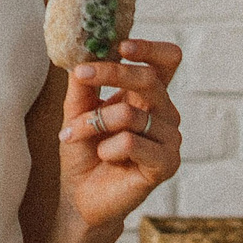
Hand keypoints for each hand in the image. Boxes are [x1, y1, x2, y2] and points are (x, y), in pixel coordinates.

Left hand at [55, 39, 182, 233]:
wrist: (82, 197)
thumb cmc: (85, 151)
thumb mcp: (78, 110)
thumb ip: (83, 83)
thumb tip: (83, 51)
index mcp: (149, 95)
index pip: (167, 61)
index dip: (150, 48)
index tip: (120, 45)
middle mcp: (165, 113)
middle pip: (150, 78)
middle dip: (111, 73)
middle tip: (81, 75)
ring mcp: (169, 139)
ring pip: (130, 113)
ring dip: (93, 122)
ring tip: (73, 135)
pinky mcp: (166, 164)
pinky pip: (132, 142)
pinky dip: (108, 147)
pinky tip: (104, 156)